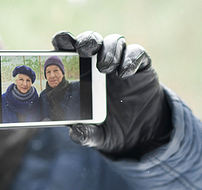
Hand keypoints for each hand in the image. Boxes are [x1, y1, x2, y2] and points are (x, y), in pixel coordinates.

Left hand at [52, 31, 172, 159]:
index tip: (59, 41)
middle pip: (91, 41)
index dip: (63, 42)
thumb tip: (75, 131)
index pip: (68, 52)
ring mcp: (120, 65)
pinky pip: (137, 53)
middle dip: (87, 40)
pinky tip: (124, 73)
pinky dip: (130, 59)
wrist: (140, 136)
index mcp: (79, 77)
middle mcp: (98, 66)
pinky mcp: (141, 67)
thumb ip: (84, 134)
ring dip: (108, 50)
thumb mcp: (95, 136)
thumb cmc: (108, 129)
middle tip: (84, 50)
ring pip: (113, 42)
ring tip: (104, 68)